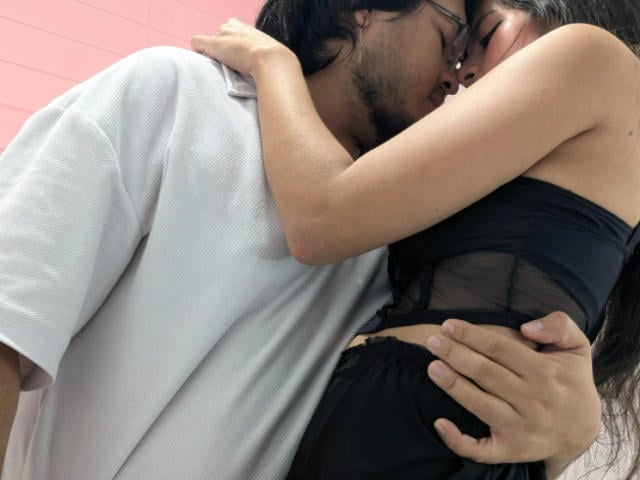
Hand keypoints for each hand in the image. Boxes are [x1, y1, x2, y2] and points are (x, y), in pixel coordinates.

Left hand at [192, 19, 295, 77]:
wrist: (271, 60)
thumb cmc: (274, 60)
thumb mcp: (268, 52)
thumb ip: (261, 54)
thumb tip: (264, 66)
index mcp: (244, 27)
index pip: (231, 33)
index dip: (231, 47)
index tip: (236, 60)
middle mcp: (231, 26)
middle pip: (218, 37)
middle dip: (221, 50)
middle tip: (230, 66)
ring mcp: (221, 35)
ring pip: (208, 42)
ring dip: (212, 54)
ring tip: (223, 68)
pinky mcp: (212, 44)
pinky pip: (196, 44)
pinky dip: (198, 53)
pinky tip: (207, 64)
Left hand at [424, 312, 600, 476]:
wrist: (582, 429)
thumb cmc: (570, 380)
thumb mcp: (576, 347)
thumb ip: (559, 325)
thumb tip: (527, 327)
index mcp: (546, 373)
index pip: (499, 348)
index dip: (471, 335)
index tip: (449, 325)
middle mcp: (533, 401)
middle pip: (485, 373)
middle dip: (454, 354)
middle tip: (432, 341)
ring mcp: (521, 428)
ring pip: (479, 405)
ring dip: (453, 386)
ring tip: (432, 367)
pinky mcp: (511, 450)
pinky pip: (481, 450)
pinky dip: (458, 440)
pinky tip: (439, 423)